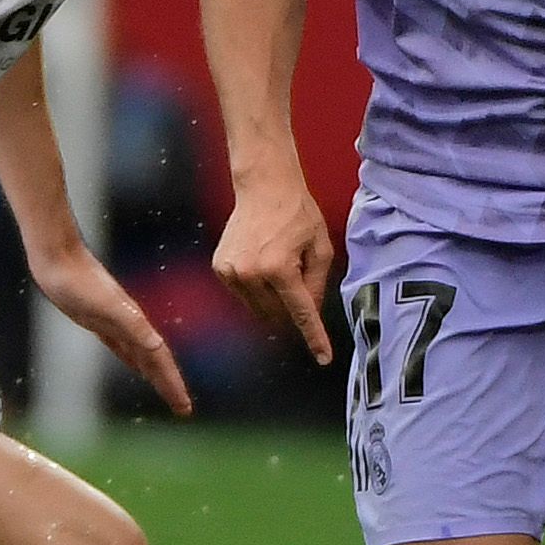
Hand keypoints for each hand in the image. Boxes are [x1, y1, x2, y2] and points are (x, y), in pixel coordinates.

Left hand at [30, 241, 193, 416]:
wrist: (57, 257)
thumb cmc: (78, 280)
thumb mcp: (105, 305)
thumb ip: (130, 322)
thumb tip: (156, 344)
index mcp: (134, 324)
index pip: (160, 361)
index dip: (173, 384)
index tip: (185, 408)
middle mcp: (129, 325)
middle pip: (155, 362)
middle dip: (169, 385)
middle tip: (183, 409)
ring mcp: (114, 323)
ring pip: (141, 355)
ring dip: (155, 373)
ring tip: (165, 390)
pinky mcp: (98, 321)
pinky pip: (122, 347)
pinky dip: (132, 360)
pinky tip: (134, 365)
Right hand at [213, 175, 336, 365]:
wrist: (264, 187)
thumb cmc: (296, 213)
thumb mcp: (320, 248)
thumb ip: (317, 285)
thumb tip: (309, 311)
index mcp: (280, 269)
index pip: (301, 313)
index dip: (314, 337)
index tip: (323, 357)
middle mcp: (252, 274)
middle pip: (278, 314)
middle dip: (291, 305)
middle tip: (296, 274)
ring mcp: (232, 272)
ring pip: (259, 308)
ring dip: (272, 297)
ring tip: (277, 263)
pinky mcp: (220, 268)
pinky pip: (243, 294)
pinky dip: (255, 287)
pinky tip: (260, 261)